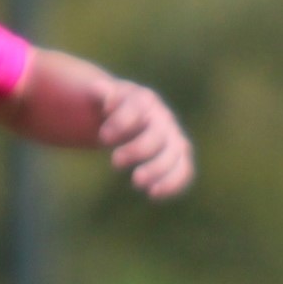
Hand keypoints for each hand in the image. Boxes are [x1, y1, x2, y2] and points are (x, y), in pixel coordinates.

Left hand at [100, 79, 195, 198]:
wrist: (129, 118)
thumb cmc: (113, 109)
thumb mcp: (104, 97)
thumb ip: (102, 95)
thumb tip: (98, 89)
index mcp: (144, 99)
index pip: (138, 108)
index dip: (122, 122)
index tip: (102, 138)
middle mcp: (163, 118)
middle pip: (157, 135)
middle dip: (137, 150)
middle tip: (115, 161)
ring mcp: (174, 138)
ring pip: (173, 154)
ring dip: (157, 169)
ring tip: (136, 181)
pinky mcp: (178, 158)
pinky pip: (184, 170)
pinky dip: (173, 183)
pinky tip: (153, 194)